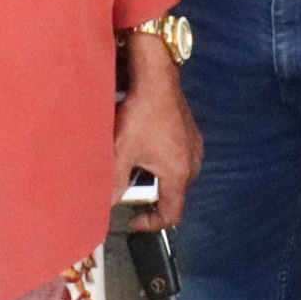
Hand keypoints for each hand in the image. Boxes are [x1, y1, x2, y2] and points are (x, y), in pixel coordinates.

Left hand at [111, 45, 201, 228]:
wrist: (156, 75)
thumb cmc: (141, 114)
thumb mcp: (122, 150)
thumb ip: (114, 182)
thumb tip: (106, 205)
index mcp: (178, 173)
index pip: (171, 214)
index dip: (151, 224)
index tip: (132, 220)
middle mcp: (193, 162)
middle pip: (173, 195)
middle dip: (150, 196)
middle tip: (128, 187)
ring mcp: (194, 145)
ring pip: (176, 176)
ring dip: (156, 177)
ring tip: (134, 163)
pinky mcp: (191, 131)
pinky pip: (179, 157)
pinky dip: (163, 161)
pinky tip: (146, 146)